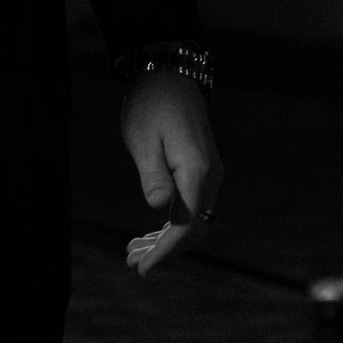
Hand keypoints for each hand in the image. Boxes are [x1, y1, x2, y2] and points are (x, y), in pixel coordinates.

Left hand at [121, 72, 222, 273]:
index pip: (185, 226)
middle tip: (132, 264)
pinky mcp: (201, 171)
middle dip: (164, 251)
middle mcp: (210, 178)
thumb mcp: (143, 138)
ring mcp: (208, 175)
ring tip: (134, 252)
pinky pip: (191, 206)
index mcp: (197, 172)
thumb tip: (160, 208)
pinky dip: (171, 223)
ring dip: (166, 239)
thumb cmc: (152, 103)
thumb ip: (153, 175)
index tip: (143, 268)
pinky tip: (150, 232)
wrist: (171, 74)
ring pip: (192, 220)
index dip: (165, 252)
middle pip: (192, 229)